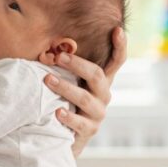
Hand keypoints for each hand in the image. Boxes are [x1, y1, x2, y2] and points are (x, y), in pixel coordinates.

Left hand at [39, 26, 126, 156]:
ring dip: (65, 87)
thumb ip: (66, 67)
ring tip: (47, 79)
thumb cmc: (64, 101)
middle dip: (78, 64)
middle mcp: (104, 95)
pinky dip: (69, 116)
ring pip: (85, 98)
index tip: (117, 30)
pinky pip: (80, 122)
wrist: (65, 137)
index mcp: (101, 81)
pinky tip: (57, 111)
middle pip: (97, 75)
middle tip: (59, 56)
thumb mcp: (70, 82)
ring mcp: (98, 113)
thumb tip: (51, 46)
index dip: (120, 46)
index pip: (116, 61)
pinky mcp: (89, 130)